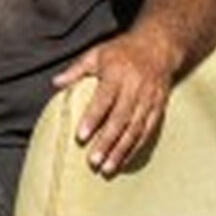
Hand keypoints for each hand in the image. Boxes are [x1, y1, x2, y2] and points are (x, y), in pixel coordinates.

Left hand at [50, 24, 178, 176]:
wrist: (159, 46)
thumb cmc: (122, 51)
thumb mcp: (97, 54)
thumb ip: (77, 70)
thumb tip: (56, 83)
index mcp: (117, 73)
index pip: (104, 99)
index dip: (93, 118)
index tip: (81, 136)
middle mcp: (135, 87)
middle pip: (120, 119)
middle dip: (107, 142)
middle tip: (93, 162)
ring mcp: (149, 99)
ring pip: (135, 129)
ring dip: (121, 150)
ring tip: (107, 169)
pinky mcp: (158, 107)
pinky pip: (148, 130)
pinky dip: (136, 147)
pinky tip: (125, 160)